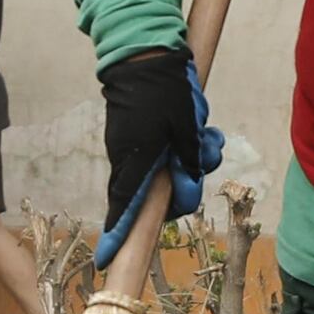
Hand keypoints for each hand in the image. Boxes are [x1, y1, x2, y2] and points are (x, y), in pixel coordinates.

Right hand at [95, 46, 220, 265]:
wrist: (144, 53)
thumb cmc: (164, 89)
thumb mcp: (186, 125)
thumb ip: (189, 157)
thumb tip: (190, 178)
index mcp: (136, 160)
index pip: (123, 207)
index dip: (117, 235)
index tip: (104, 260)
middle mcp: (129, 158)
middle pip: (156, 193)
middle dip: (186, 184)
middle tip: (206, 156)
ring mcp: (132, 147)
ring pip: (165, 170)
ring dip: (191, 158)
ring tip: (209, 135)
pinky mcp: (139, 135)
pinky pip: (164, 151)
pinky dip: (184, 144)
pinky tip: (202, 127)